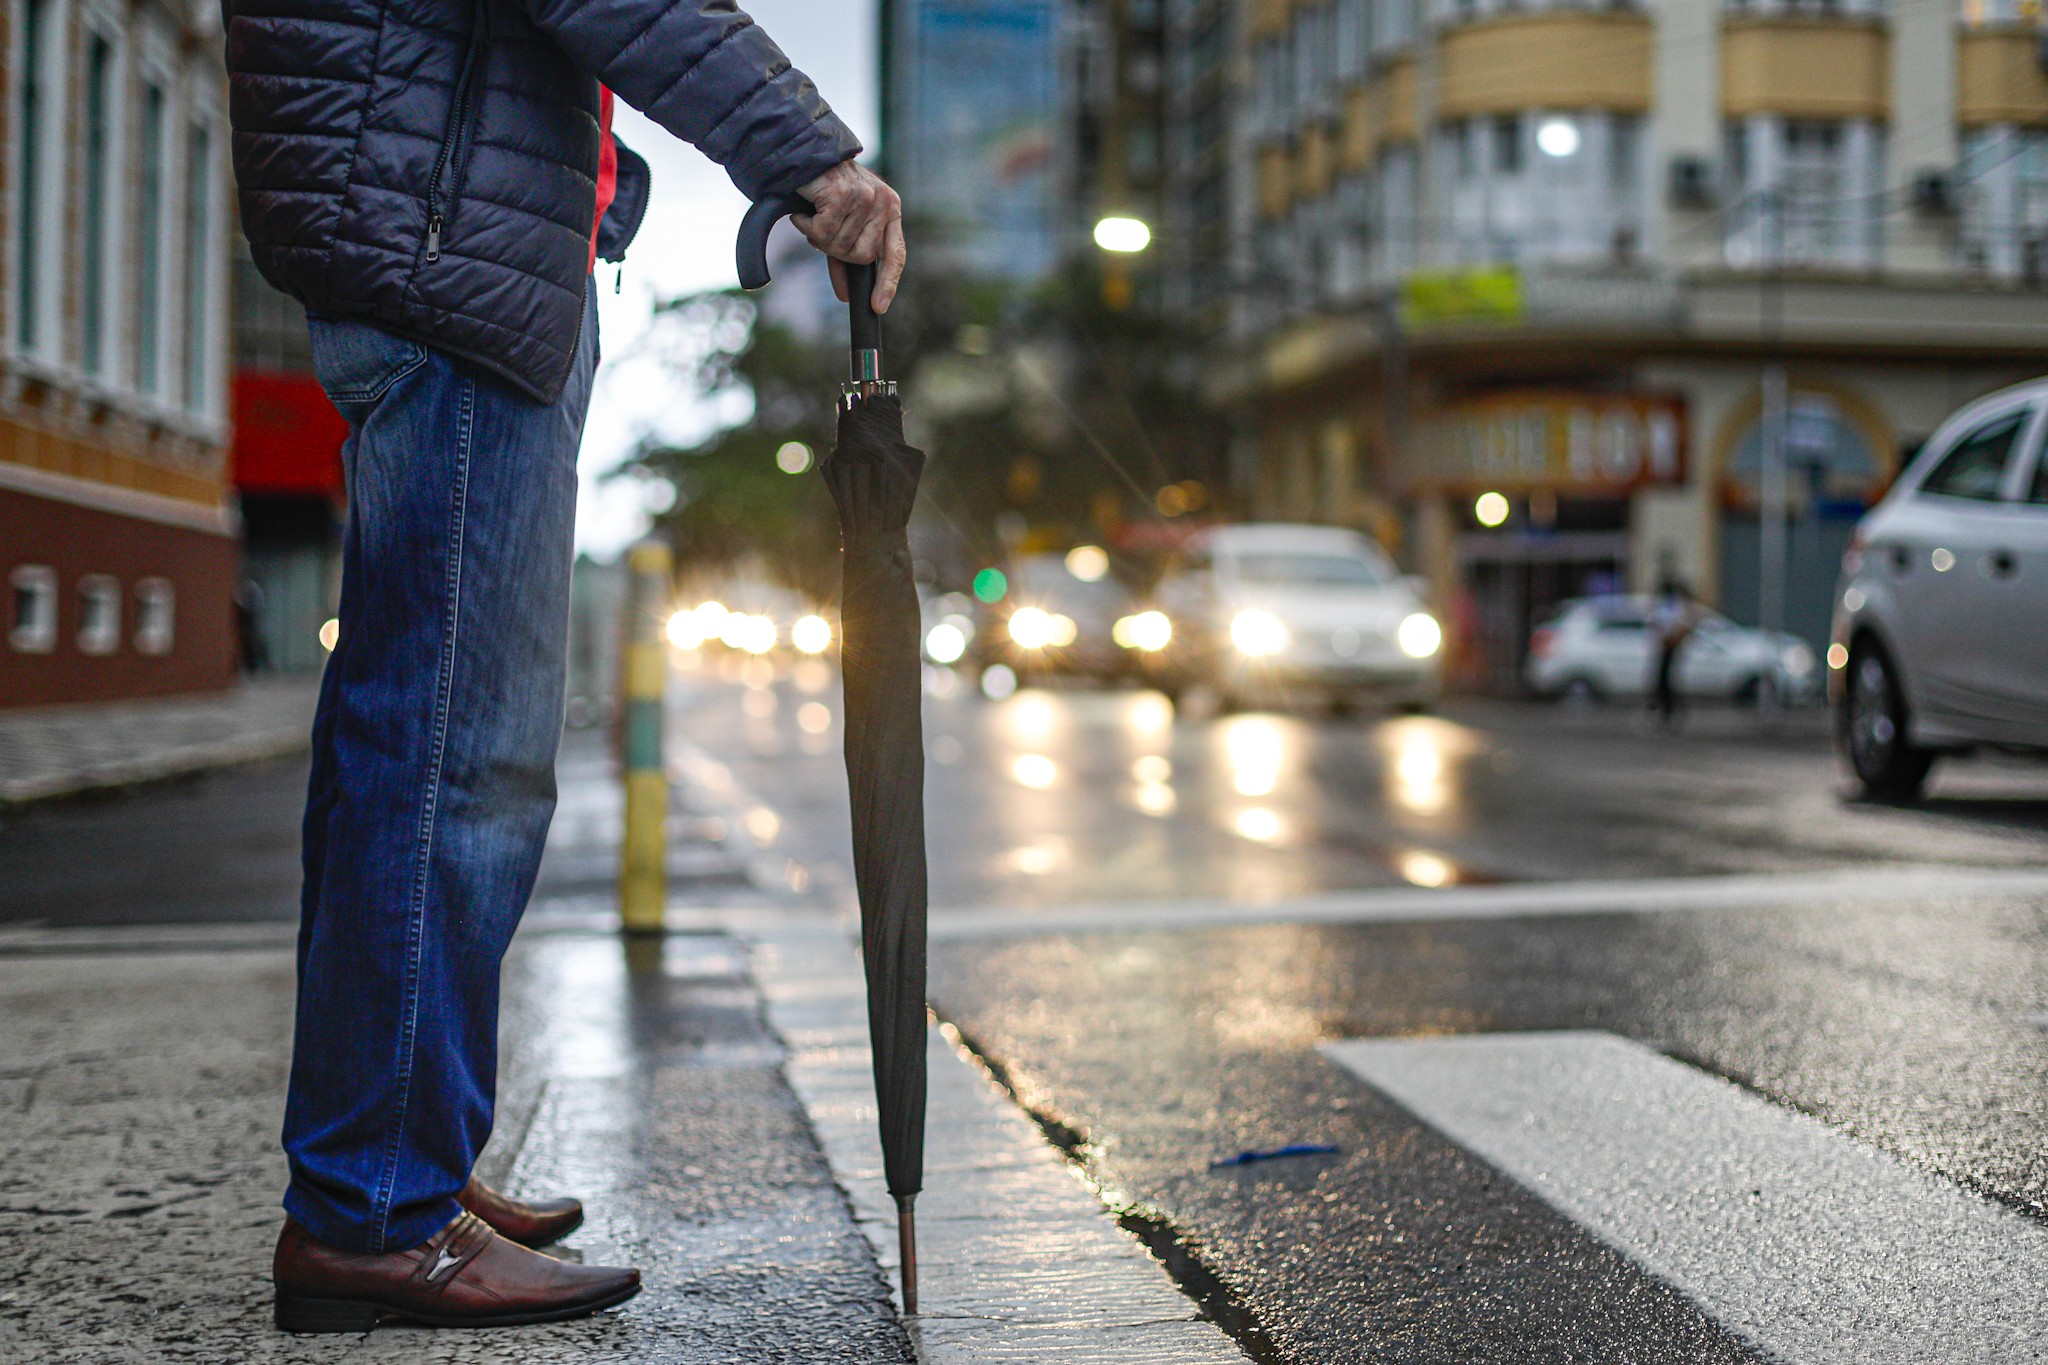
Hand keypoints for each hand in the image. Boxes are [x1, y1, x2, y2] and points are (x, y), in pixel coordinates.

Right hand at [793, 161, 905, 312]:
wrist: (803, 153)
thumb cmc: (824, 189)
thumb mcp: (843, 222)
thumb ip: (847, 255)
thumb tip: (846, 295)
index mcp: (890, 209)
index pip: (895, 254)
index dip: (888, 283)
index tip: (878, 306)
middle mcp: (883, 203)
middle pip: (862, 256)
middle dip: (836, 252)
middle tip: (822, 232)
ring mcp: (866, 197)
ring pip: (840, 245)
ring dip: (819, 237)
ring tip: (813, 215)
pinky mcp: (843, 195)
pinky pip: (822, 232)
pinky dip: (806, 226)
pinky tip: (804, 211)